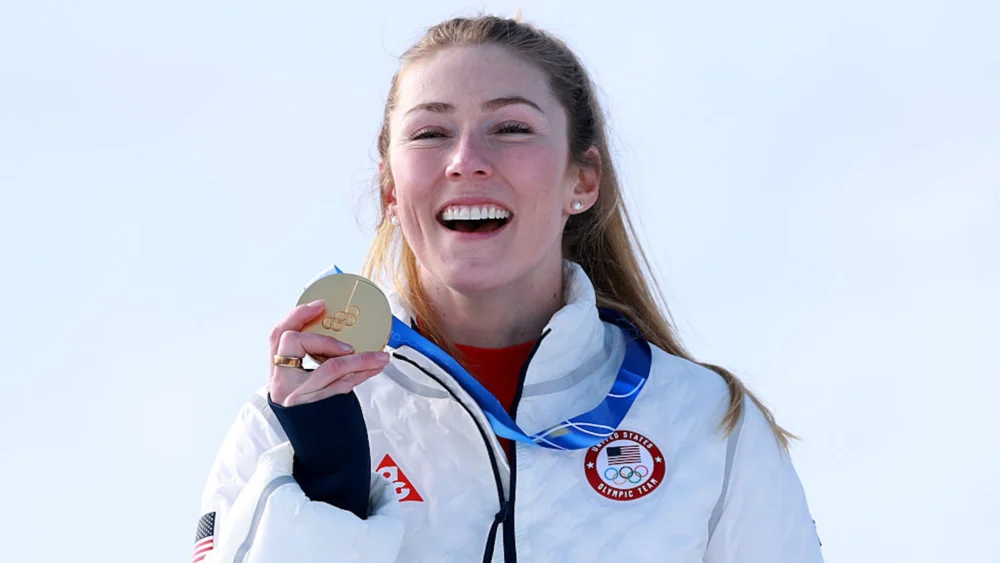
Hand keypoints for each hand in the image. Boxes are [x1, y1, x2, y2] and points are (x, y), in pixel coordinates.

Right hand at [268, 299, 389, 406]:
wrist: (317, 448)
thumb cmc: (309, 410)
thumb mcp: (298, 383)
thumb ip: (307, 360)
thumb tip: (333, 332)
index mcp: (277, 370)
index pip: (278, 335)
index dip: (298, 315)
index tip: (321, 305)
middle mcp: (282, 381)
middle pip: (295, 343)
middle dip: (325, 338)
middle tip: (349, 345)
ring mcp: (298, 395)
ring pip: (329, 366)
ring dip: (360, 358)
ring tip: (380, 357)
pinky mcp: (318, 407)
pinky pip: (343, 385)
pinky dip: (362, 373)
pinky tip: (375, 368)